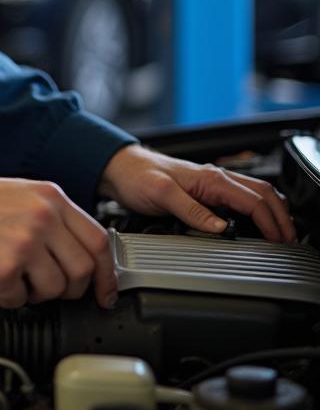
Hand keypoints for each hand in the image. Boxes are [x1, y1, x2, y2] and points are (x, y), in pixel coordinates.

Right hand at [0, 171, 116, 309]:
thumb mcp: (22, 196)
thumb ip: (54, 219)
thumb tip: (81, 255)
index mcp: (51, 198)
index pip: (98, 241)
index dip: (106, 273)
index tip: (105, 292)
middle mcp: (42, 217)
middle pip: (82, 270)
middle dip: (70, 288)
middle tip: (50, 287)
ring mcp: (25, 241)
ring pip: (56, 289)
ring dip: (37, 293)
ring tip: (16, 278)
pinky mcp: (4, 266)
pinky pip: (21, 299)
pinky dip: (9, 297)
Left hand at [98, 144, 295, 242]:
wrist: (119, 167)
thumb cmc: (137, 176)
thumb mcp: (161, 194)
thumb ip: (191, 210)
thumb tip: (220, 228)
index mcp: (210, 178)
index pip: (253, 201)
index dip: (271, 222)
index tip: (279, 241)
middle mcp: (215, 178)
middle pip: (263, 194)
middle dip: (281, 216)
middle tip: (289, 240)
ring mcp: (211, 183)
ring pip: (254, 193)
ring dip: (272, 211)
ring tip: (280, 234)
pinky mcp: (205, 190)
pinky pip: (240, 197)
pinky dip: (257, 209)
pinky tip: (257, 222)